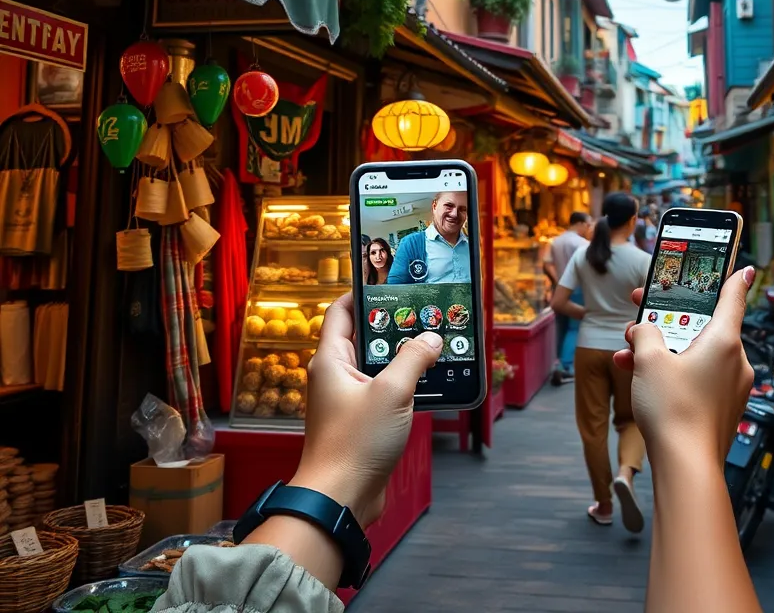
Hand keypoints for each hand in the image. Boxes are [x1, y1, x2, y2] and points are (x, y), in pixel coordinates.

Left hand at [289, 293, 441, 527]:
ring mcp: (347, 400)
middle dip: (392, 326)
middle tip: (421, 313)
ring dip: (401, 357)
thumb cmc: (354, 445)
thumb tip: (431, 338)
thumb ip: (414, 359)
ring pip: (375, 366)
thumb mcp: (392, 392)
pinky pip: (382, 392)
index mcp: (331, 360)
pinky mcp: (360, 422)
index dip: (363, 292)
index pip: (342, 310)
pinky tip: (426, 383)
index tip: (389, 283)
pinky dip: (402, 384)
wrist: (340, 501)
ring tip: (430, 344)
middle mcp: (335, 376)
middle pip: (363, 336)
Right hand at [614, 265, 755, 465]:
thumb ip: (647, 334)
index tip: (744, 268)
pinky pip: (696, 379)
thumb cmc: (673, 409)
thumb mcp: (649, 359)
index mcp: (725, 341)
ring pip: (695, 355)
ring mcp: (730, 388)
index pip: (733, 299)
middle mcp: (734, 362)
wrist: (685, 467)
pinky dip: (672, 374)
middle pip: (703, 328)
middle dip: (669, 322)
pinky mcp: (721, 409)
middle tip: (643, 313)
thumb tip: (646, 331)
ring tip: (630, 354)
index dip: (734, 280)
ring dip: (663, 351)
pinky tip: (640, 379)